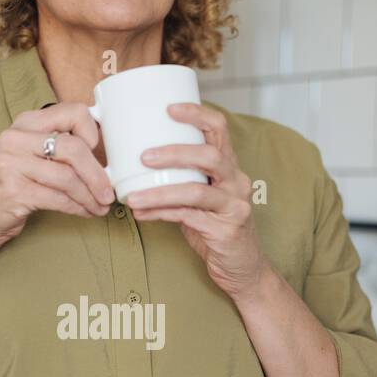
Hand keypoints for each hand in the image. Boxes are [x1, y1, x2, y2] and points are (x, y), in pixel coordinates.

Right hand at [0, 102, 114, 255]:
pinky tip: (85, 212)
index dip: (94, 133)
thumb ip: (59, 145)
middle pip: (73, 147)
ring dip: (90, 196)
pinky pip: (58, 198)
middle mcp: (15, 138)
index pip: (73, 112)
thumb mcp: (32, 155)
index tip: (102, 154)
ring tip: (100, 207)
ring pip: (68, 177)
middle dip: (98, 174)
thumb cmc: (13, 185)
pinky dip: (78, 208)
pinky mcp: (13, 190)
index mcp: (26, 123)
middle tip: (109, 192)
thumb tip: (105, 150)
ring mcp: (11, 163)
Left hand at [126, 102, 267, 301]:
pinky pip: (189, 218)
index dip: (197, 114)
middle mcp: (237, 182)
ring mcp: (235, 206)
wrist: (243, 268)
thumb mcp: (201, 197)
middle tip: (143, 156)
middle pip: (210, 156)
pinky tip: (142, 213)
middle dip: (174, 153)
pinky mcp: (227, 230)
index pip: (219, 129)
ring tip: (133, 194)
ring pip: (196, 191)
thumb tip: (135, 164)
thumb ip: (180, 179)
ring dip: (161, 191)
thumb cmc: (215, 227)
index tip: (169, 108)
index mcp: (230, 167)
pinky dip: (162, 214)